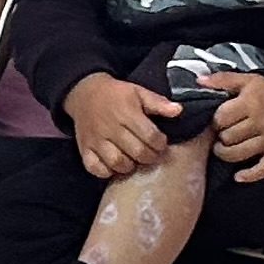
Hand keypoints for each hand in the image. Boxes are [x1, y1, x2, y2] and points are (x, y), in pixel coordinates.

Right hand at [63, 75, 177, 179]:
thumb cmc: (116, 95)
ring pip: (117, 163)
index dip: (161, 144)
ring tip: (134, 159)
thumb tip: (178, 110)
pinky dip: (107, 171)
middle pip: (137, 152)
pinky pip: (95, 168)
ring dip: (130, 166)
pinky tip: (115, 165)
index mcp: (126, 113)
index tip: (161, 143)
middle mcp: (110, 128)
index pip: (150, 137)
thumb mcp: (138, 92)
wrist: (84, 93)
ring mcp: (96, 140)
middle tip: (151, 154)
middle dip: (150, 157)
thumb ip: (158, 103)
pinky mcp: (84, 148)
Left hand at [207, 71, 263, 183]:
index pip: (222, 118)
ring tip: (224, 148)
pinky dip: (250, 175)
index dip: (215, 121)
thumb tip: (199, 80)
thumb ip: (221, 79)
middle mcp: (261, 122)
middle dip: (220, 137)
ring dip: (227, 154)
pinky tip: (238, 176)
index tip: (218, 120)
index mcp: (251, 103)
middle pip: (229, 137)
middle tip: (221, 133)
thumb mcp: (244, 80)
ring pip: (240, 154)